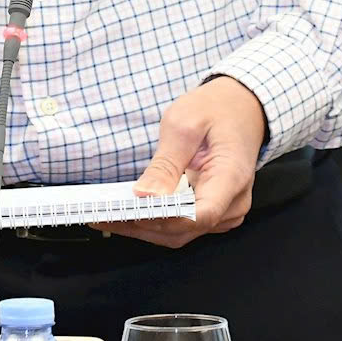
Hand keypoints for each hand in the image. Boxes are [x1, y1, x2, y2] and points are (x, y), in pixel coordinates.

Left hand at [98, 76, 267, 248]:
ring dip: (142, 227)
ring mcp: (225, 211)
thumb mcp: (185, 124)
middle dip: (141, 225)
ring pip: (179, 234)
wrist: (240, 107)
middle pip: (185, 229)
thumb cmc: (216, 109)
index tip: (131, 211)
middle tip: (101, 215)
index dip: (164, 218)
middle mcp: (233, 202)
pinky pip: (180, 226)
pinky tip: (126, 213)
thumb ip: (166, 164)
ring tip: (105, 216)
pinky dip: (153, 222)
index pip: (201, 214)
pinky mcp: (212, 213)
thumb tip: (146, 196)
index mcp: (232, 177)